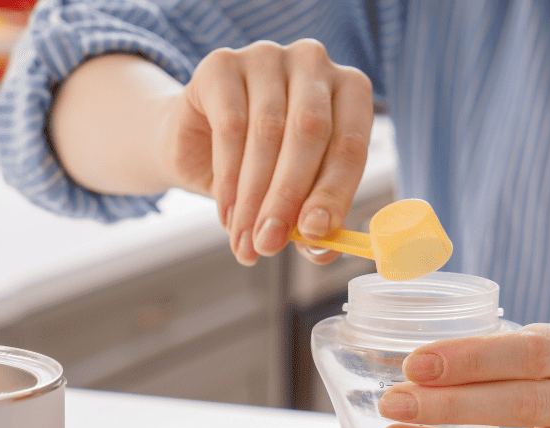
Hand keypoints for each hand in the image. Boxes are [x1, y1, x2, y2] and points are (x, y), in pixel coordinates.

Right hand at [157, 39, 373, 264]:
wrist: (199, 145)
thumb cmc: (266, 169)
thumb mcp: (299, 198)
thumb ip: (316, 222)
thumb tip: (322, 248)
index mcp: (350, 92)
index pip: (351, 144)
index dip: (334, 193)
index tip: (315, 233)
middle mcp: (313, 64)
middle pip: (309, 133)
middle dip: (288, 198)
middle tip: (270, 244)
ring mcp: (267, 56)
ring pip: (268, 132)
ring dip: (255, 197)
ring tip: (246, 241)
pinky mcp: (221, 63)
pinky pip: (229, 126)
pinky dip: (228, 180)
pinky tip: (227, 215)